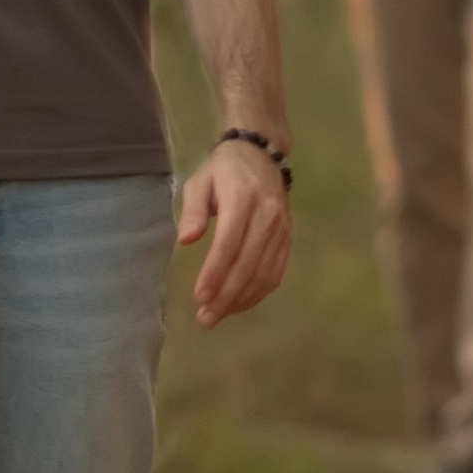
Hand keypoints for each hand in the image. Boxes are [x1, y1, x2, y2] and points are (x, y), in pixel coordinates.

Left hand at [176, 139, 292, 328]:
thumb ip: (192, 210)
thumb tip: (185, 240)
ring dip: (241, 299)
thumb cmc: (222, 171)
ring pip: (264, 273)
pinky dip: (258, 293)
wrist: (261, 154)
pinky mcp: (287, 238)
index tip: (199, 296)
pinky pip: (276, 272)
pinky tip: (238, 304)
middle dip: (226, 296)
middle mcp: (266, 215)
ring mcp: (281, 228)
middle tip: (205, 318)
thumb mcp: (199, 182)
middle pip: (248, 264)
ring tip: (217, 315)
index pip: (229, 243)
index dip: (215, 273)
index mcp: (243, 199)